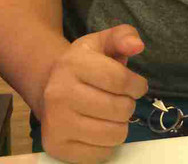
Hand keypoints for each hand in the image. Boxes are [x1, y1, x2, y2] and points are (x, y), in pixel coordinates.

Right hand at [41, 24, 147, 163]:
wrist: (48, 87)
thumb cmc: (83, 64)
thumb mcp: (102, 42)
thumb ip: (123, 36)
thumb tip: (137, 45)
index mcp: (73, 64)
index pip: (118, 80)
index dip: (137, 85)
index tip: (139, 86)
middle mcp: (59, 94)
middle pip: (118, 109)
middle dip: (128, 105)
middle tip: (122, 100)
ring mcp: (56, 123)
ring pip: (112, 134)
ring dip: (121, 125)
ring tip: (112, 114)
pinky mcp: (56, 147)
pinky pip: (101, 154)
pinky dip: (108, 144)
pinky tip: (99, 128)